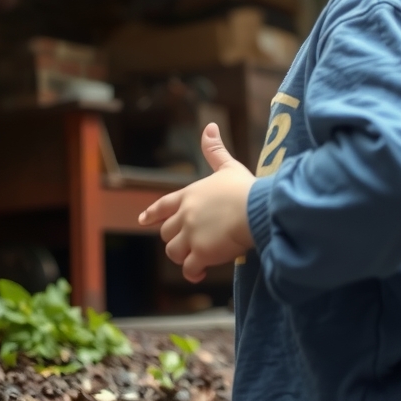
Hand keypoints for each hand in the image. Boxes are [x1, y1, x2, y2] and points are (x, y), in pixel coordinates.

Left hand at [138, 123, 255, 282]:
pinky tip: (201, 274)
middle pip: (167, 232)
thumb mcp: (228, 166)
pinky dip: (193, 273)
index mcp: (190, 194)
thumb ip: (215, 150)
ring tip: (197, 260)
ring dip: (184, 257)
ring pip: (173, 252)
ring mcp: (191, 235)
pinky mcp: (201, 253)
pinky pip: (189, 268)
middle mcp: (186, 214)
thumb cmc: (246, 187)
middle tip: (191, 244)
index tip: (143, 220)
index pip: (163, 205)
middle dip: (176, 239)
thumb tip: (210, 126)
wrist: (257, 208)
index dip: (152, 214)